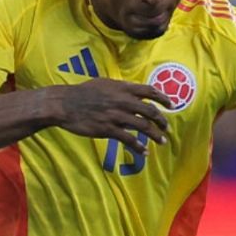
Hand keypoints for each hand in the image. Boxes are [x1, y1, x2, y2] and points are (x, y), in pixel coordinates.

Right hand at [51, 78, 171, 154]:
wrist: (64, 104)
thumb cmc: (83, 92)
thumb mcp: (105, 84)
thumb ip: (122, 88)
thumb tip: (137, 92)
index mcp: (123, 88)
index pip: (150, 91)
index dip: (163, 98)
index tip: (171, 105)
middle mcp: (123, 101)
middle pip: (151, 111)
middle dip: (162, 121)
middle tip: (167, 128)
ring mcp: (116, 115)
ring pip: (143, 126)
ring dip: (155, 135)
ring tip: (162, 141)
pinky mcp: (108, 129)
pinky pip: (128, 139)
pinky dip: (138, 146)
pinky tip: (144, 152)